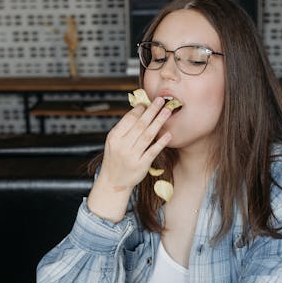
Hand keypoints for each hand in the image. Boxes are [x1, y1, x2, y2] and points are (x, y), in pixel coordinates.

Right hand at [87, 98, 172, 221]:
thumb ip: (125, 128)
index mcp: (114, 137)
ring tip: (167, 112)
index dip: (140, 109)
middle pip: (140, 125)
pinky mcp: (141, 165)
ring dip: (159, 122)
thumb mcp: (114, 142)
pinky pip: (153, 151)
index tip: (148, 102)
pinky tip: (169, 134)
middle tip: (162, 100)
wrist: (113, 182)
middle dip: (152, 111)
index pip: (129, 119)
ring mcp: (132, 156)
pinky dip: (161, 142)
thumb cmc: (115, 158)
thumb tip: (139, 109)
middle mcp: (122, 146)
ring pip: (147, 135)